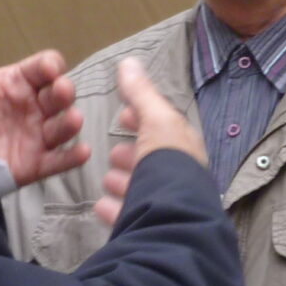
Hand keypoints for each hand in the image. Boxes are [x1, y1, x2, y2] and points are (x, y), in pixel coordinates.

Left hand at [0, 7, 87, 186]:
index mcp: (18, 82)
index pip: (45, 67)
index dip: (50, 66)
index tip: (47, 69)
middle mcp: (32, 107)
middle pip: (60, 95)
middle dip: (64, 92)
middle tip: (59, 93)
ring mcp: (35, 136)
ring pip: (63, 127)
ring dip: (70, 123)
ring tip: (71, 121)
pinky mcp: (33, 164)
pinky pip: (58, 161)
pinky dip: (72, 158)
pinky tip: (81, 152)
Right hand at [93, 58, 206, 225]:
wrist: (172, 215)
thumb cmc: (167, 161)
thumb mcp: (155, 119)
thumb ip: (140, 94)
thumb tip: (128, 61)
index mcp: (183, 147)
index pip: (163, 129)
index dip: (143, 120)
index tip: (123, 117)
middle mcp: (178, 175)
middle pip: (152, 161)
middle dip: (133, 154)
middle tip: (115, 153)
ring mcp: (164, 202)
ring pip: (141, 188)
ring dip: (125, 181)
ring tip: (109, 179)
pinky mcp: (148, 225)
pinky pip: (129, 215)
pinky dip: (115, 208)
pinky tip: (102, 205)